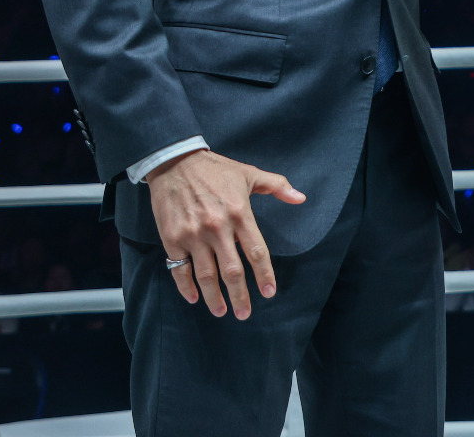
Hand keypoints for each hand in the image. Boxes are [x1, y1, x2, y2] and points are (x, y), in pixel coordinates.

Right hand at [146, 149, 305, 319]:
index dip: (264, 275)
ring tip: (222, 312)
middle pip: (232, 270)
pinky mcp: (172, 238)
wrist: (175, 161)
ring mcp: (193, 235)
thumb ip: (277, 186)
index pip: (256, 252)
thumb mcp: (249, 173)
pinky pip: (180, 269)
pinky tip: (195, 298)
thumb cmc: (216, 169)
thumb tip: (301, 197)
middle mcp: (217, 228)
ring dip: (214, 297)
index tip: (269, 293)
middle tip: (246, 314)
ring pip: (206, 275)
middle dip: (240, 295)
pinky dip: (186, 287)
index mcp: (239, 213)